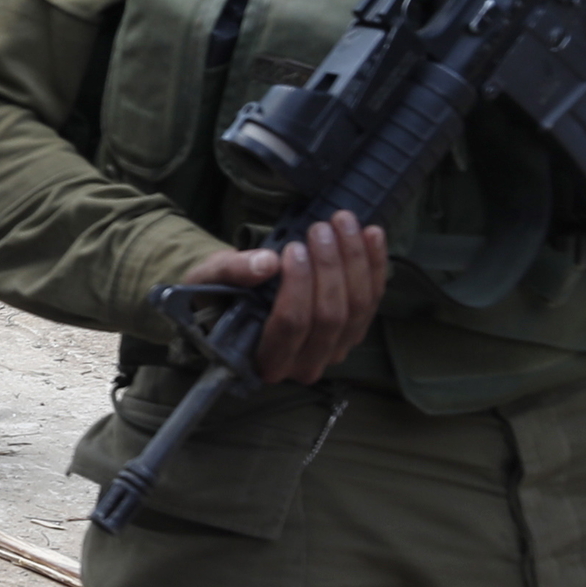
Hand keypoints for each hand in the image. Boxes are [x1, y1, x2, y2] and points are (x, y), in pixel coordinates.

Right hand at [179, 212, 388, 384]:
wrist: (237, 303)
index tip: (294, 248)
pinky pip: (374, 299)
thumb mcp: (210, 281)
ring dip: (355, 260)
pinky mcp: (355, 331)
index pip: (291, 325)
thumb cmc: (220, 297)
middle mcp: (305, 364)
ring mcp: (335, 349)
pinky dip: (375, 265)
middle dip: (330, 267)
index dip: (298, 285)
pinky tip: (373, 234)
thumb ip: (231, 273)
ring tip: (343, 222)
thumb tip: (267, 263)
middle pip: (330, 315)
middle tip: (321, 228)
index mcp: (267, 360)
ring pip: (358, 307)